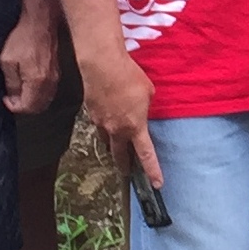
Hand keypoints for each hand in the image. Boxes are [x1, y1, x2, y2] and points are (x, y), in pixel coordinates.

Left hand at [0, 8, 58, 115]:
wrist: (41, 22)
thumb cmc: (23, 39)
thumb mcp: (8, 61)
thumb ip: (11, 82)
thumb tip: (13, 97)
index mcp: (37, 82)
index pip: (27, 107)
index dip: (13, 106)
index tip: (5, 98)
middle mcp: (49, 82)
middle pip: (39, 107)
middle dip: (24, 107)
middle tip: (11, 98)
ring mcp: (55, 77)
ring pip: (46, 100)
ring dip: (32, 102)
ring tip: (19, 93)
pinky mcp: (57, 71)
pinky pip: (50, 91)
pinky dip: (39, 95)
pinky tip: (29, 86)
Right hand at [82, 50, 164, 188]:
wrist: (102, 65)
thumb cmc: (130, 77)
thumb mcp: (148, 93)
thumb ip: (146, 107)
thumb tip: (140, 111)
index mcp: (134, 127)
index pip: (145, 155)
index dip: (152, 170)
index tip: (157, 184)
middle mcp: (116, 130)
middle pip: (119, 156)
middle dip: (124, 166)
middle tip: (128, 173)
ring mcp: (100, 122)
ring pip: (107, 141)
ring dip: (113, 147)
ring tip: (117, 149)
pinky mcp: (91, 113)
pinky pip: (99, 125)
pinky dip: (105, 127)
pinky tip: (107, 120)